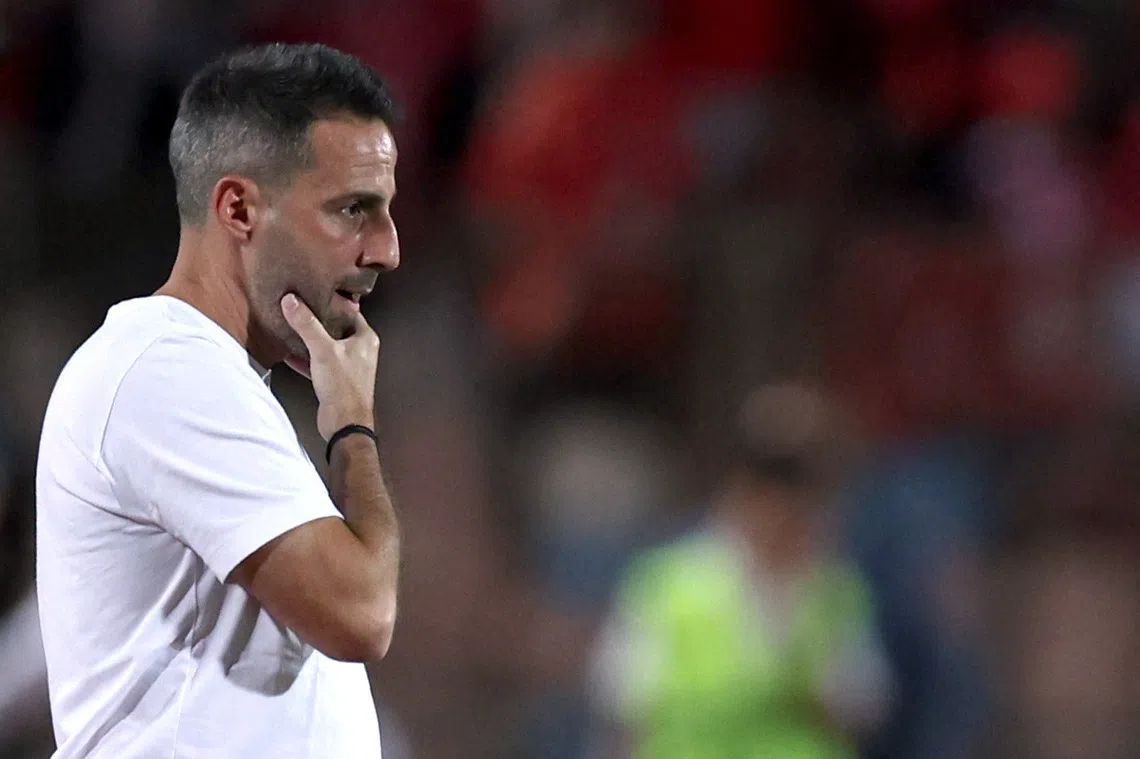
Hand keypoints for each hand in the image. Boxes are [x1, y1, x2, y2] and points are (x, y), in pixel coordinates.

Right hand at [281, 293, 377, 439]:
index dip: (334, 303)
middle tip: (303, 309)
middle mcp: (360, 352)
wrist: (344, 424)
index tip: (318, 294)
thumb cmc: (345, 388)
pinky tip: (289, 355)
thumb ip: (307, 325)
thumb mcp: (323, 350)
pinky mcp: (336, 381)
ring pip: (327, 347)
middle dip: (320, 321)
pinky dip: (305, 359)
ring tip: (293, 328)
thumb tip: (293, 301)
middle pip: (337, 329)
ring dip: (311, 340)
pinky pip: (318, 364)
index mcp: (365, 339)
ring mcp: (348, 367)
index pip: (351, 313)